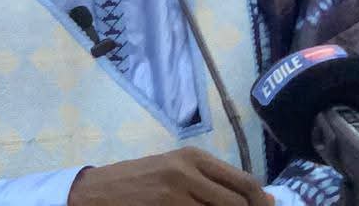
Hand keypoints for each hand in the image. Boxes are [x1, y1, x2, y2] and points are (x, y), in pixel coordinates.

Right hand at [67, 146, 273, 205]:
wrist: (96, 193)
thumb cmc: (139, 181)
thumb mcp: (175, 171)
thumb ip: (212, 181)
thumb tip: (262, 197)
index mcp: (193, 157)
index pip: (244, 181)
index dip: (261, 203)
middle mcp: (187, 171)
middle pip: (237, 202)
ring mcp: (175, 193)